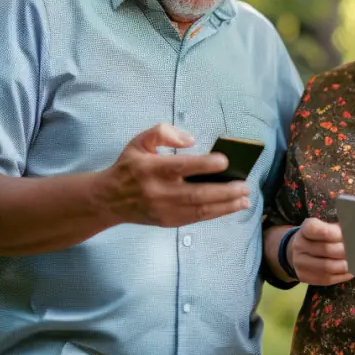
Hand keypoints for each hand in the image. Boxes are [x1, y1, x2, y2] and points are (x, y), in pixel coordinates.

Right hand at [100, 123, 250, 226]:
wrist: (109, 199)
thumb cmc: (129, 166)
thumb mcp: (140, 141)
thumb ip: (162, 133)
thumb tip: (190, 140)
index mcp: (152, 168)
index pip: (181, 166)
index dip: (204, 164)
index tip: (224, 161)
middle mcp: (159, 191)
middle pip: (196, 193)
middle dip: (224, 191)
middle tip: (245, 186)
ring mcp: (164, 209)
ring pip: (200, 209)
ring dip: (226, 205)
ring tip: (246, 200)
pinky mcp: (168, 221)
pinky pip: (196, 218)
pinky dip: (216, 213)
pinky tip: (231, 207)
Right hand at [288, 218, 353, 285]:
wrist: (298, 253)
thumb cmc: (318, 238)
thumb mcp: (324, 227)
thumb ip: (337, 230)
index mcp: (305, 229)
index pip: (316, 229)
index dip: (334, 233)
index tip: (349, 235)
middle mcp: (300, 246)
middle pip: (326, 249)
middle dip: (345, 251)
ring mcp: (301, 264)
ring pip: (327, 267)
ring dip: (345, 265)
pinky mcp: (306, 278)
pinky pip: (327, 279)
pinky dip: (342, 275)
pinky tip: (351, 271)